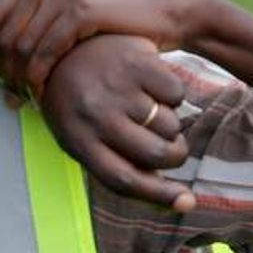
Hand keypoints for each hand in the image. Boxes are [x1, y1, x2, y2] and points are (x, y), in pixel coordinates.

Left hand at [0, 0, 205, 100]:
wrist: (174, 13)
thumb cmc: (122, 21)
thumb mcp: (72, 14)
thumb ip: (37, 26)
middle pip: (2, 35)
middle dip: (3, 72)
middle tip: (12, 98)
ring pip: (19, 47)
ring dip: (20, 80)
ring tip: (28, 100)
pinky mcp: (81, 8)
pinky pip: (43, 52)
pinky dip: (39, 79)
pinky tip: (44, 95)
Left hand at [38, 35, 195, 211]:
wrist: (64, 50)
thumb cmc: (78, 105)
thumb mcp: (83, 138)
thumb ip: (120, 166)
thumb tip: (184, 202)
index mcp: (78, 142)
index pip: (122, 180)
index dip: (159, 196)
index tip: (188, 202)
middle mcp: (95, 117)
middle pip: (155, 154)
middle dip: (175, 156)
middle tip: (174, 150)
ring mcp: (116, 89)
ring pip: (170, 124)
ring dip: (171, 125)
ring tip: (151, 112)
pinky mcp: (136, 63)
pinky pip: (177, 93)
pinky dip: (175, 95)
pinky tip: (153, 87)